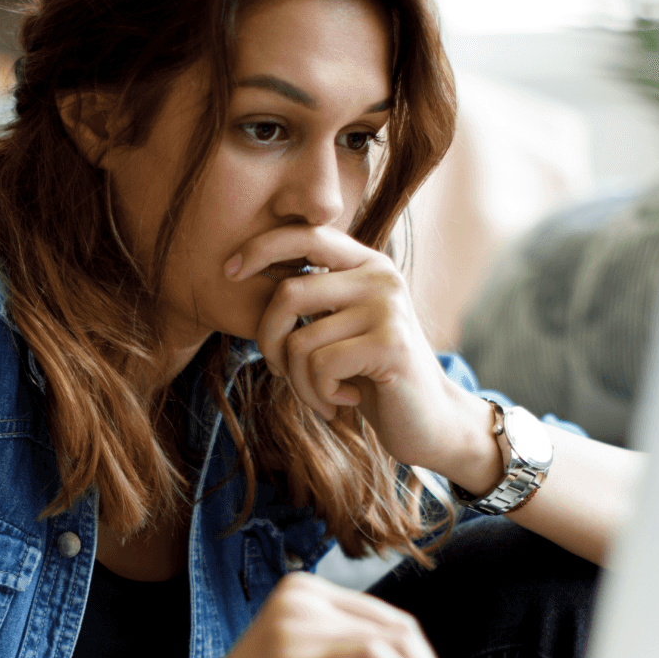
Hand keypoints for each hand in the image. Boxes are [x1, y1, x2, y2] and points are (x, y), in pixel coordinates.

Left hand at [224, 224, 500, 485]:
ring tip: (323, 396)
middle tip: (281, 372)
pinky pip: (320, 367)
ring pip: (300, 342)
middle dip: (269, 342)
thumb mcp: (341, 328)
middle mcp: (380, 276)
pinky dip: (319, 395)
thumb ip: (313, 300)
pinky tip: (345, 401)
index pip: (305, 235)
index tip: (229, 272)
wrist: (429, 422)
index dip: (262, 248)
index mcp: (366, 264)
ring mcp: (388, 308)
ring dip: (299, 383)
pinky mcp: (390, 344)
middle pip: (288, 294)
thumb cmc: (372, 377)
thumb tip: (244, 270)